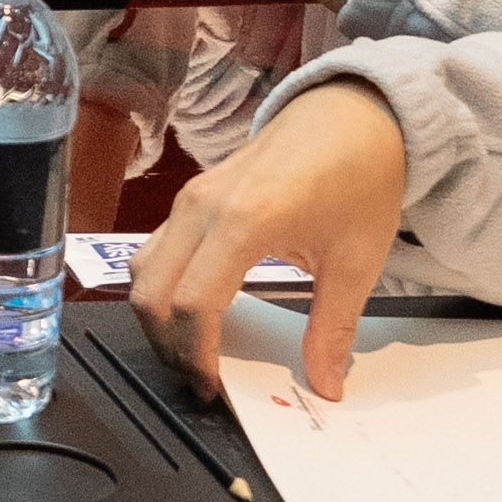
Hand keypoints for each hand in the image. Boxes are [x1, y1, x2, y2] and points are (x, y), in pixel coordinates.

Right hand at [133, 84, 408, 397]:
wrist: (352, 115)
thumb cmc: (358, 175)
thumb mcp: (357, 261)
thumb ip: (333, 329)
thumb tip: (326, 384)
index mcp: (246, 220)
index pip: (194, 304)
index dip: (196, 355)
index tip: (213, 386)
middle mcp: (204, 207)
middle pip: (152, 293)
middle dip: (168, 346)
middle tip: (199, 378)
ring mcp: (190, 198)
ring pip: (143, 272)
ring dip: (158, 319)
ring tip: (192, 350)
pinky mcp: (190, 197)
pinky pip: (154, 251)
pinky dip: (162, 289)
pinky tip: (195, 311)